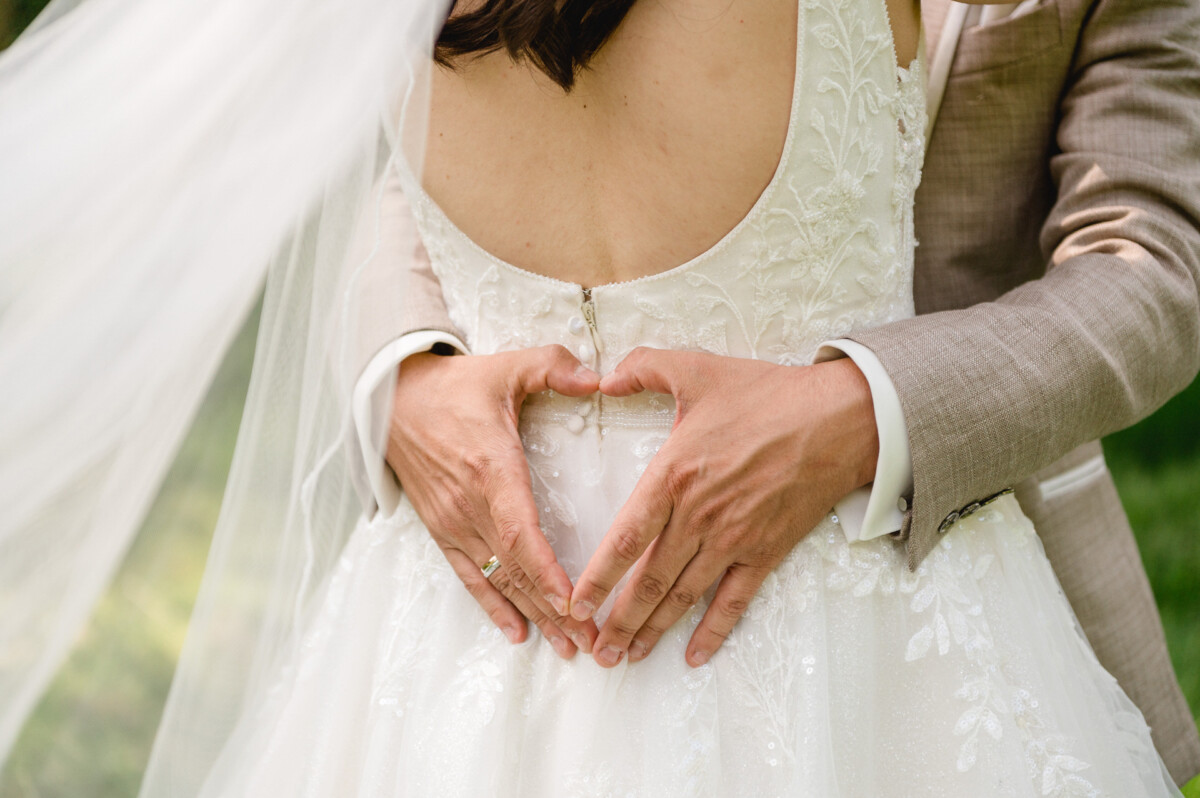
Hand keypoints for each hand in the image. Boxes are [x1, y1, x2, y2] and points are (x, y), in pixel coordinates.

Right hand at [386, 345, 601, 657]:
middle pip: (517, 569)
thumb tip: (598, 378)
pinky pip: (469, 576)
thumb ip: (554, 366)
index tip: (575, 603)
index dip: (547, 573)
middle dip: (555, 610)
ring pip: (498, 579)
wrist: (392, 399)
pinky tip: (516, 632)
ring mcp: (454, 522)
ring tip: (567, 647)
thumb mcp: (507, 366)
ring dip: (533, 616)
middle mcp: (470, 505)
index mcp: (491, 468)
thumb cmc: (454, 386)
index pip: (520, 533)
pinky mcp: (443, 528)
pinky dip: (493, 606)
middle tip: (592, 642)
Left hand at [569, 348, 878, 667]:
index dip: (598, 577)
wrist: (838, 419)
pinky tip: (694, 655)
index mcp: (674, 475)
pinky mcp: (766, 551)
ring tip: (629, 657)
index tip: (576, 605)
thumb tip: (602, 379)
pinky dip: (713, 632)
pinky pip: (734, 601)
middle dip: (619, 620)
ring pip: (684, 595)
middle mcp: (699, 515)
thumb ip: (643, 368)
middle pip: (650, 579)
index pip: (625, 537)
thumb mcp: (697, 369)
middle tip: (597, 651)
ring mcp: (734, 538)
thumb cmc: (769, 394)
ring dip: (653, 630)